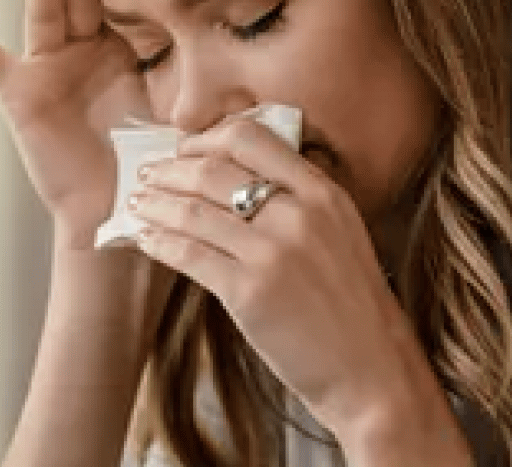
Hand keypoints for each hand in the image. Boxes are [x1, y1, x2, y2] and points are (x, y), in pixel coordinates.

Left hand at [128, 116, 469, 460]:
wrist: (373, 372)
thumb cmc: (351, 308)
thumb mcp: (340, 235)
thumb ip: (298, 202)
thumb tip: (233, 180)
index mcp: (323, 194)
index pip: (252, 139)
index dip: (206, 140)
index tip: (185, 150)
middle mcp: (298, 214)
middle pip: (213, 170)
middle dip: (170, 170)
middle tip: (148, 175)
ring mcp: (272, 252)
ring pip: (193, 210)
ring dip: (156, 204)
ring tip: (138, 204)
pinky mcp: (249, 291)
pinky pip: (188, 253)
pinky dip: (159, 242)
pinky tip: (146, 239)